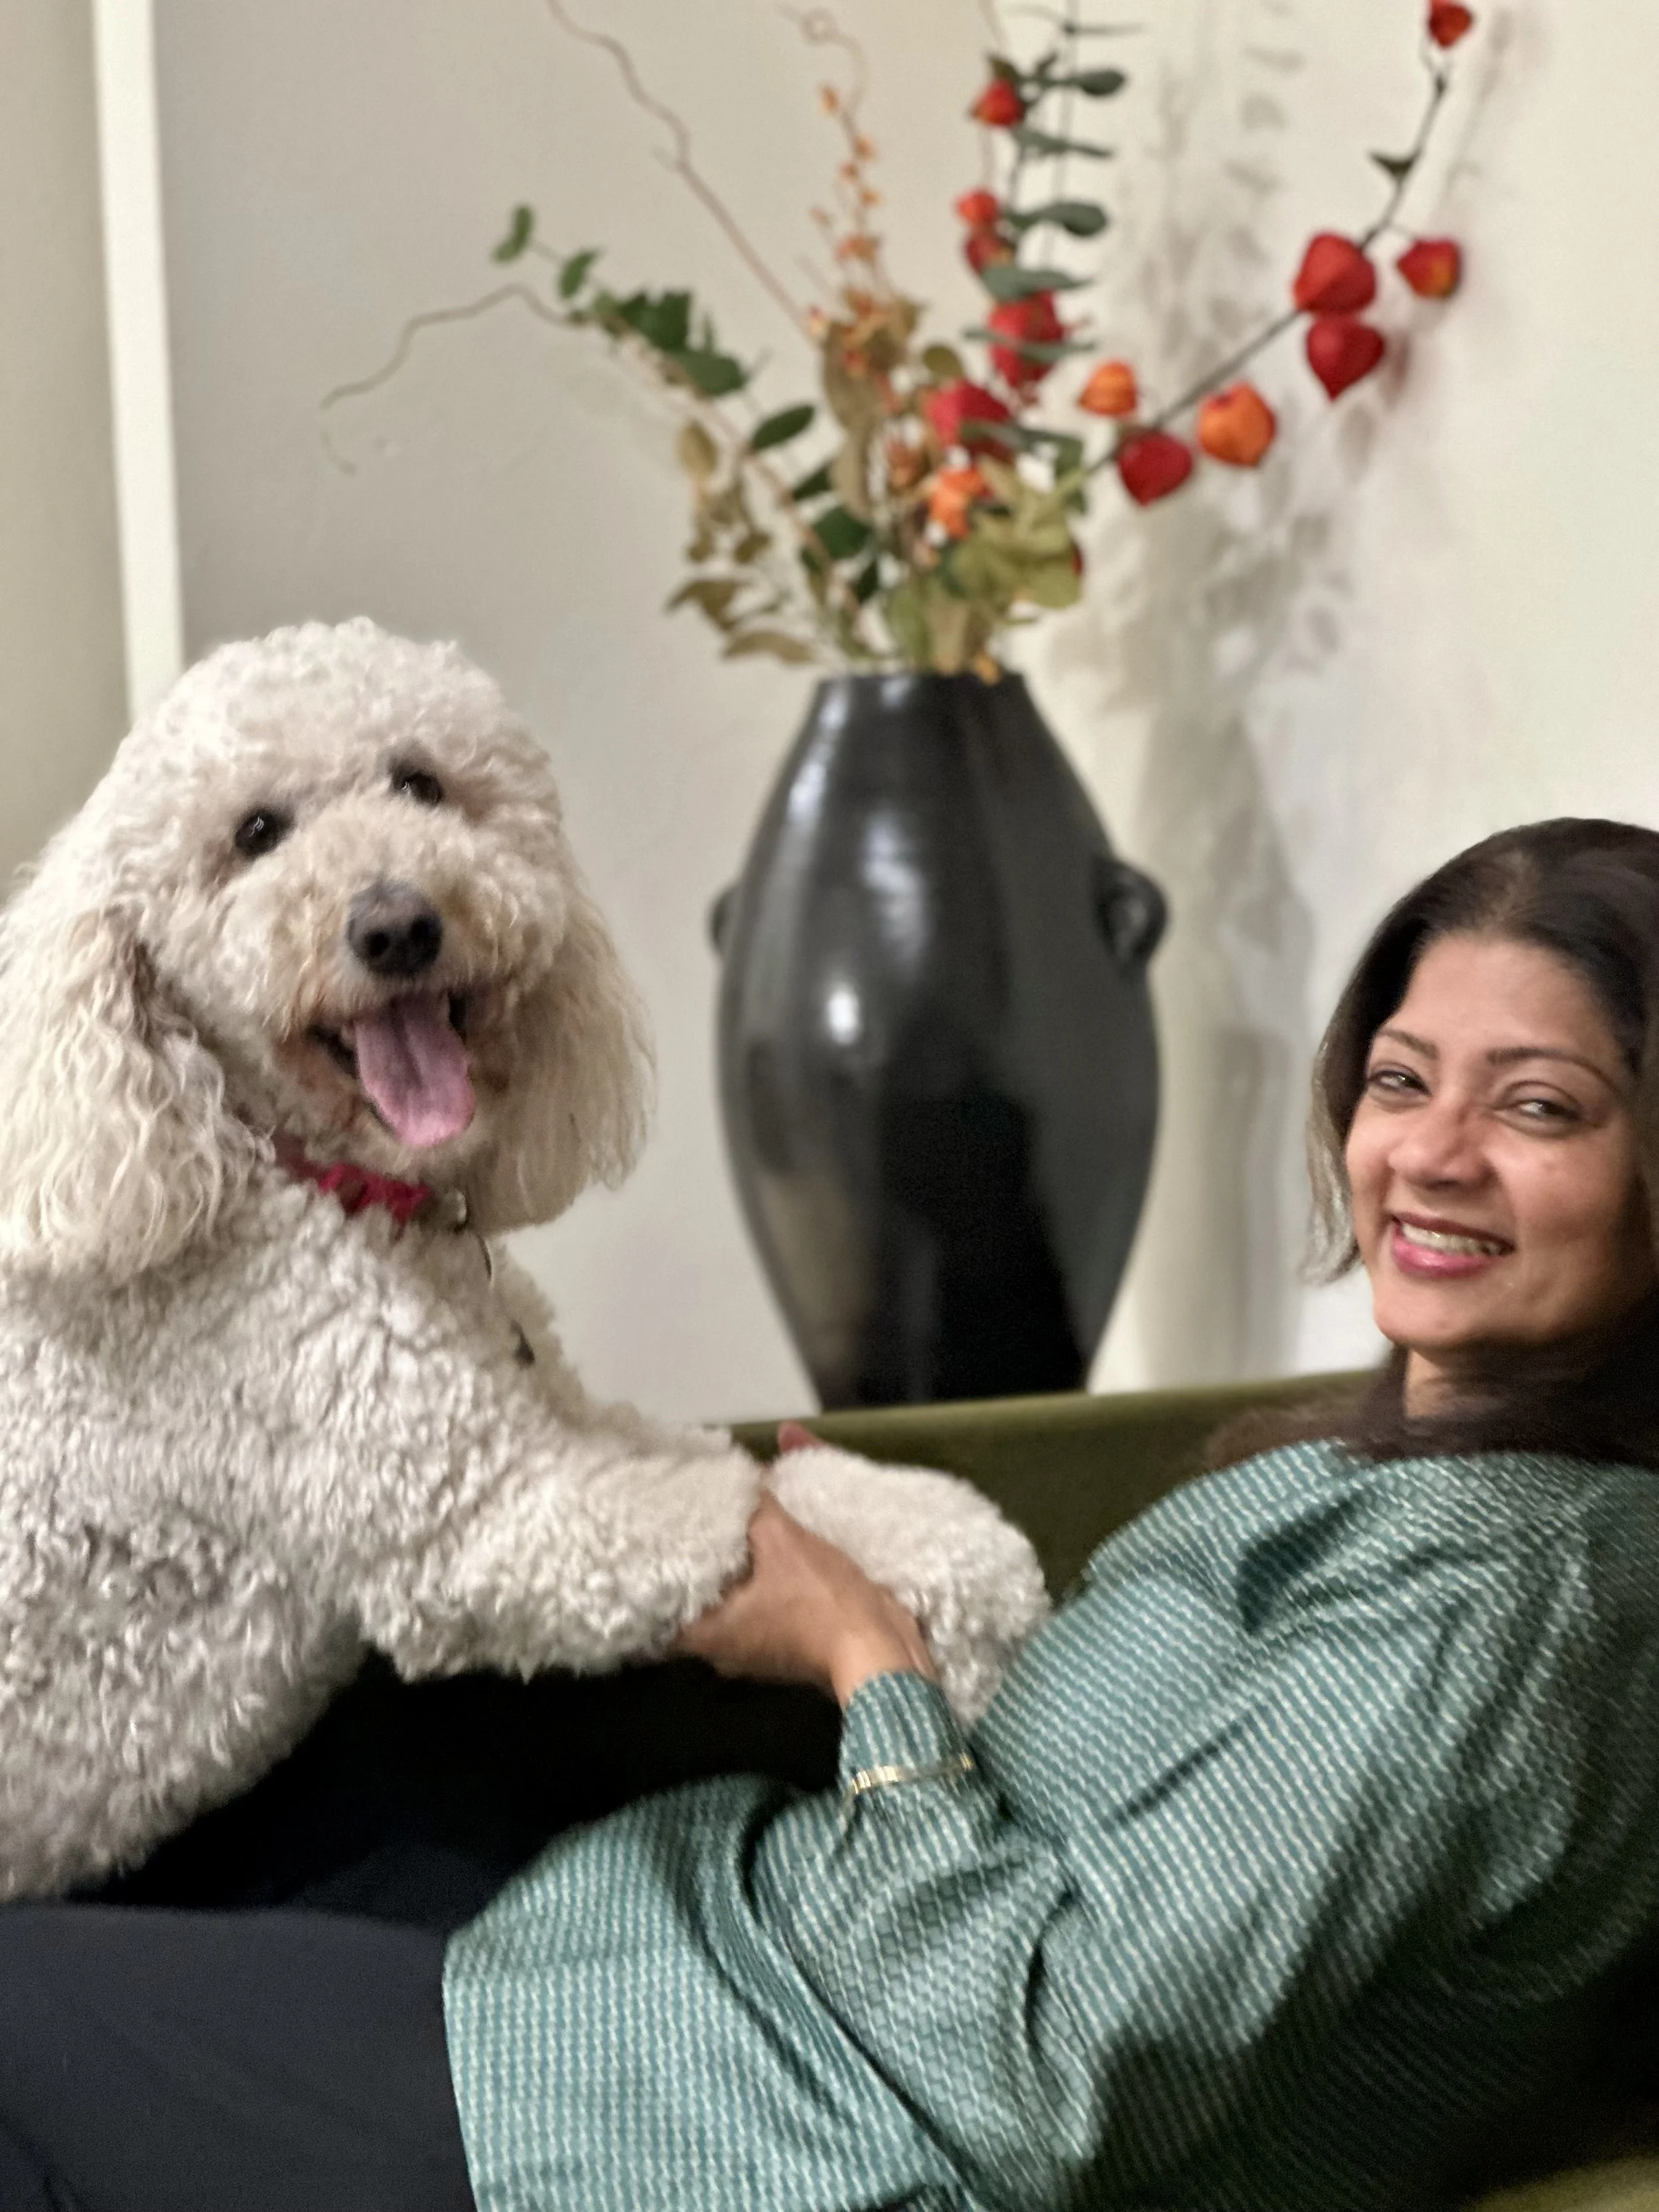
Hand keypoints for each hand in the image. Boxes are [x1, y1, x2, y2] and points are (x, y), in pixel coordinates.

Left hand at [676, 1493, 936, 1707]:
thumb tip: (746, 1478)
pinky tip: (763, 1548)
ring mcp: (755, 1653)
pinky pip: (759, 1609)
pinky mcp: (785, 1647)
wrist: (880, 1647)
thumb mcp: (784, 1542)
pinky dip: (759, 1582)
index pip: (660, 1607)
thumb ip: (756, 1508)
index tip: (657, 1540)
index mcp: (707, 1637)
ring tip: (728, 1526)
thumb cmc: (820, 1602)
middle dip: (699, 1564)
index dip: (656, 1573)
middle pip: (696, 1602)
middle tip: (692, 1523)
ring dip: (734, 1571)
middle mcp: (722, 1652)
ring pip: (731, 1604)